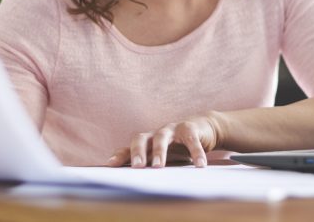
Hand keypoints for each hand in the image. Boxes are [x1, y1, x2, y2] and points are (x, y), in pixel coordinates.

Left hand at [107, 113, 222, 167]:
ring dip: (159, 152)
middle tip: (137, 167)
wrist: (203, 128)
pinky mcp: (189, 128)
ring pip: (161, 137)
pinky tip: (200, 165)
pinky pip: (190, 140)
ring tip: (158, 166)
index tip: (110, 166)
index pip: (128, 148)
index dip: (119, 156)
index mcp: (147, 142)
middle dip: (137, 153)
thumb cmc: (179, 147)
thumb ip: (152, 166)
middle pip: (141, 139)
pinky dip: (195, 152)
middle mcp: (156, 134)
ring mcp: (172, 129)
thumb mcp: (164, 157)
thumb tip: (137, 185)